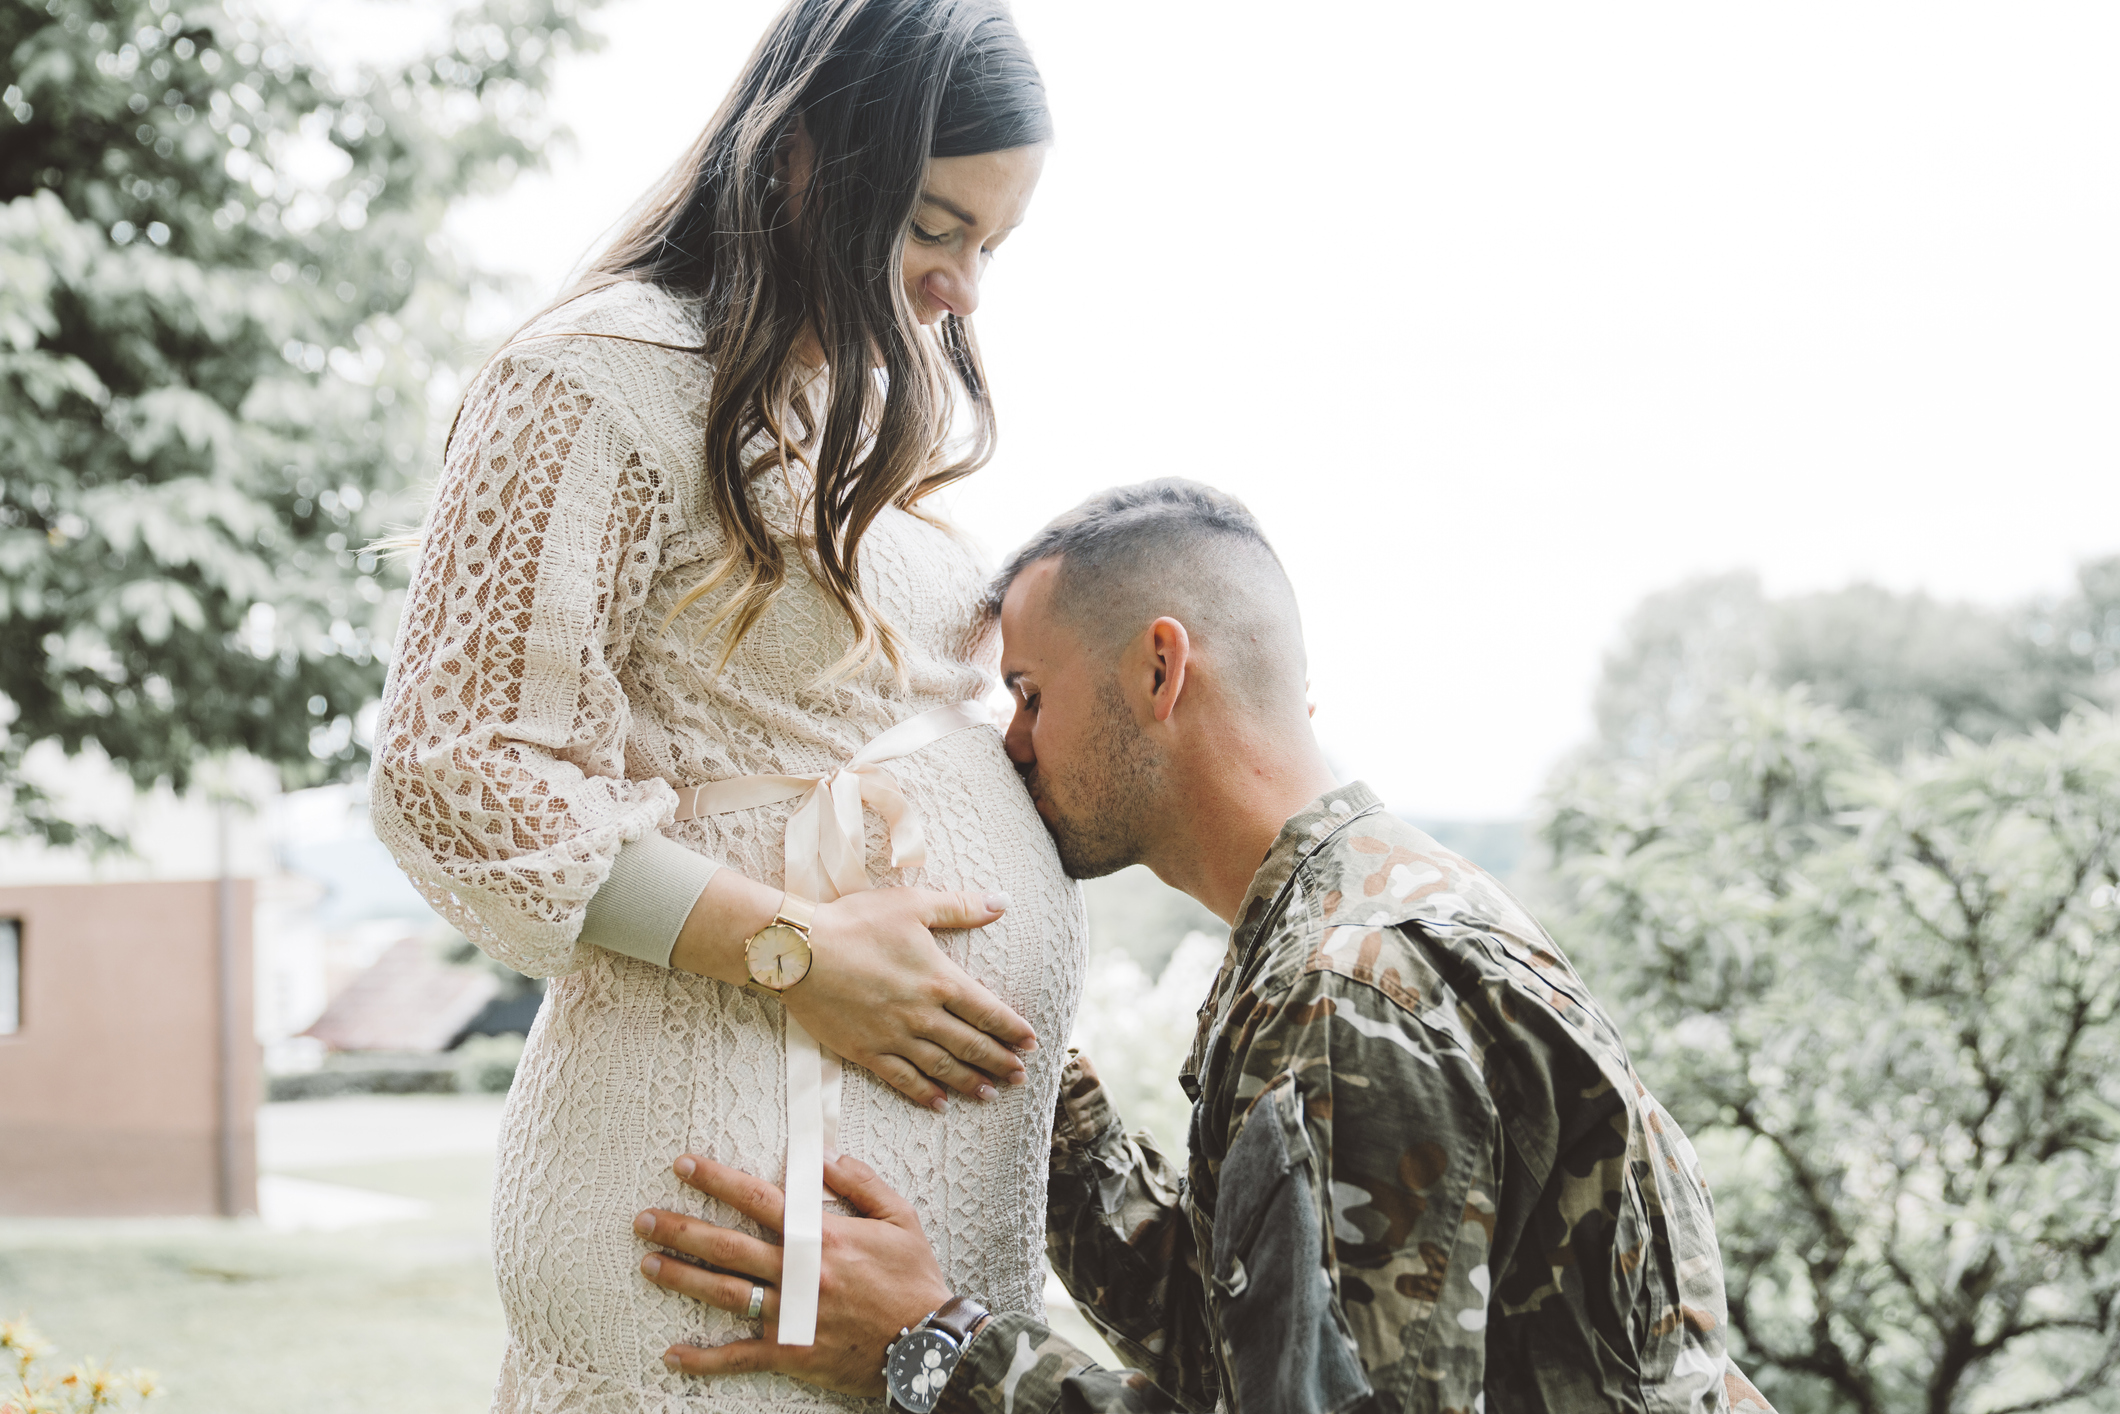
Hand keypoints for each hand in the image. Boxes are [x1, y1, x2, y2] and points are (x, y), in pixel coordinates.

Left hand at [634, 1152, 952, 1396]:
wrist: (928, 1344)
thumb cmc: (914, 1278)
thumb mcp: (899, 1217)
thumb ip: (861, 1182)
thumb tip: (824, 1155)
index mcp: (820, 1235)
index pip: (757, 1198)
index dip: (716, 1180)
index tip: (683, 1165)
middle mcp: (798, 1272)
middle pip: (727, 1245)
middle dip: (680, 1228)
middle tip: (644, 1218)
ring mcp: (790, 1314)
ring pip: (724, 1293)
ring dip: (681, 1278)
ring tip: (647, 1265)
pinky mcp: (790, 1353)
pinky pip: (739, 1357)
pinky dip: (704, 1359)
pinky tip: (673, 1354)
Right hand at [789, 887, 1036, 1109]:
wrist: (798, 951)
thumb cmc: (855, 922)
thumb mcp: (912, 905)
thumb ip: (961, 907)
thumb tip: (1002, 902)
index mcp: (939, 980)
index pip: (988, 1011)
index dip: (1013, 1029)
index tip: (1032, 1044)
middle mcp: (922, 1014)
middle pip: (971, 1045)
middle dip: (1000, 1061)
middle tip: (1020, 1078)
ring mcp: (894, 1037)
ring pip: (942, 1067)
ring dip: (970, 1082)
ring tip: (990, 1094)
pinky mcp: (866, 1051)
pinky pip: (902, 1079)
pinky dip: (924, 1094)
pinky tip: (939, 1104)